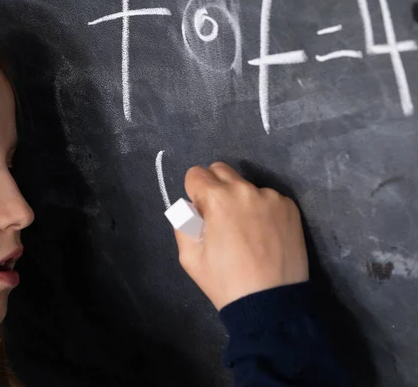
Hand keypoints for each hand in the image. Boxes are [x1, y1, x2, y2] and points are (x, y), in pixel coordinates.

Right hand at [173, 162, 308, 310]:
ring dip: (240, 199)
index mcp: (216, 198)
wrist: (270, 303)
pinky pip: (268, 199)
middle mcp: (244, 189)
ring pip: (246, 186)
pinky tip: (264, 235)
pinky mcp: (290, 207)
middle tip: (219, 217)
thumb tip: (191, 208)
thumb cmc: (224, 281)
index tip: (200, 213)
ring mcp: (271, 197)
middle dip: (214, 186)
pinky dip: (262, 210)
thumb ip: (183, 223)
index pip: (195, 174)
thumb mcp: (189, 257)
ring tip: (246, 231)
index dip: (194, 193)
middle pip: (221, 170)